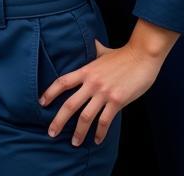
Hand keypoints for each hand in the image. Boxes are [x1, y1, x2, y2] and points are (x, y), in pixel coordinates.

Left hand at [39, 19, 177, 145]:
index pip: (62, 82)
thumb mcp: (101, 51)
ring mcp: (104, 93)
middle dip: (59, 120)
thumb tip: (89, 39)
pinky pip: (105, 121)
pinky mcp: (117, 101)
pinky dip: (100, 133)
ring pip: (86, 116)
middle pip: (70, 104)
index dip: (50, 93)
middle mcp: (91, 83)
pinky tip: (96, 140)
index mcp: (85, 71)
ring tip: (74, 143)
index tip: (41, 103)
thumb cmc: (122, 54)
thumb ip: (92, 49)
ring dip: (79, 132)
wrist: (142, 56)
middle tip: (51, 132)